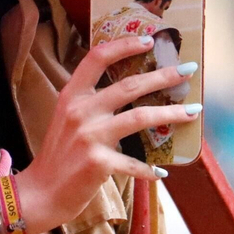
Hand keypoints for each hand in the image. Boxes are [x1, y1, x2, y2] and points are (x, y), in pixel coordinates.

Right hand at [15, 35, 201, 233]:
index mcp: (71, 96)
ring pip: (140, 117)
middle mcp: (80, 111)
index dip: (124, 45)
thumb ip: (91, 103)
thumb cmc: (58, 155)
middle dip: (163, 75)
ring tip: (193, 111)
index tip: (149, 40)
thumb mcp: (67, 119)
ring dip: (171, 113)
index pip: (97, 58)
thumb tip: (130, 90)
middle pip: (129, 85)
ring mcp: (89, 136)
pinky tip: (162, 171)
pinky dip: (150, 169)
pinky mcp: (98, 163)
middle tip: (188, 69)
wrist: (40, 193)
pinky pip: (134, 163)